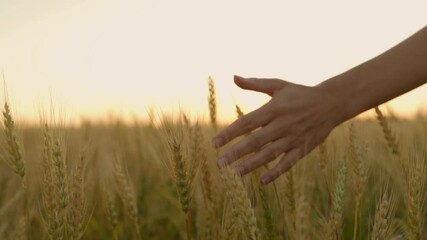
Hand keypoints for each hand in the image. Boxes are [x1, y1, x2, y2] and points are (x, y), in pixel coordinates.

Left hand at [213, 75, 341, 183]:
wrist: (331, 102)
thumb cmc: (300, 93)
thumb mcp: (278, 85)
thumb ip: (255, 83)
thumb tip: (233, 77)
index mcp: (274, 108)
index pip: (247, 123)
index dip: (230, 133)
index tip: (214, 143)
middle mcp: (282, 124)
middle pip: (255, 141)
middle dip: (236, 153)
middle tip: (219, 164)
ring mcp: (293, 138)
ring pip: (269, 154)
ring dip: (251, 165)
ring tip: (234, 174)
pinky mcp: (303, 148)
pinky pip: (288, 162)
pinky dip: (276, 172)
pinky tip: (262, 180)